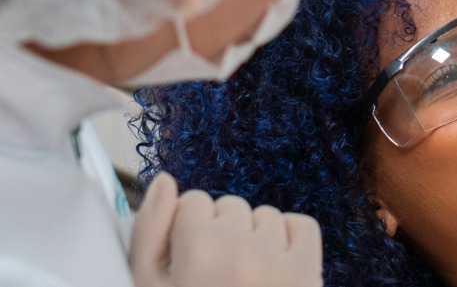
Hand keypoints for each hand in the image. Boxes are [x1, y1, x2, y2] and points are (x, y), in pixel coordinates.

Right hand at [129, 172, 323, 286]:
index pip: (192, 200)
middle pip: (229, 207)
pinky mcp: (310, 275)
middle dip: (220, 234)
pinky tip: (272, 273)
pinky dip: (289, 241)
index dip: (186, 232)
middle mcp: (242, 252)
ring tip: (242, 283)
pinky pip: (301, 227)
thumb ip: (148, 230)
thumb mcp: (146, 285)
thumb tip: (164, 181)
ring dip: (254, 240)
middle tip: (214, 279)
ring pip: (264, 216)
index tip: (188, 264)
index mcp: (197, 252)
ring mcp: (281, 264)